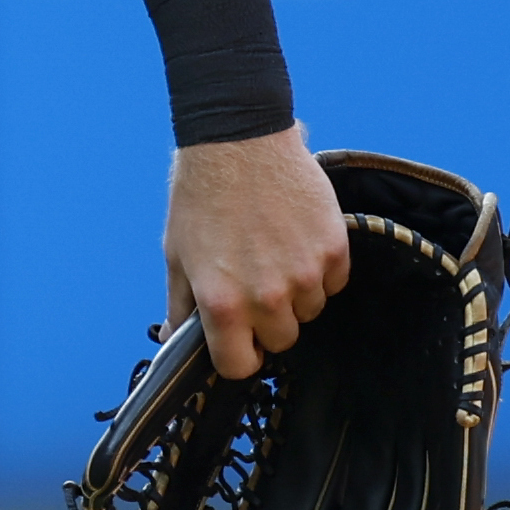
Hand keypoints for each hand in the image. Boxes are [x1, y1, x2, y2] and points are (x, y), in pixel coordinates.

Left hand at [164, 125, 349, 376]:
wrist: (238, 143)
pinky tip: (295, 238)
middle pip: (280, 341)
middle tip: (252, 282)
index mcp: (222, 302)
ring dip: (294, 293)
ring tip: (271, 251)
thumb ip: (181, 305)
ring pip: (309, 312)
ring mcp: (305, 275)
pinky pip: (333, 283)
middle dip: (266, 321)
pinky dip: (319, 269)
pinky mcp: (334, 251)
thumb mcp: (177, 254)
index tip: (238, 341)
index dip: (237, 355)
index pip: (240, 366)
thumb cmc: (200, 197)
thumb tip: (175, 339)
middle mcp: (266, 296)